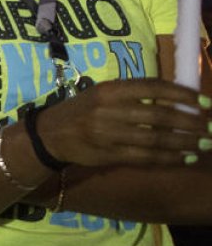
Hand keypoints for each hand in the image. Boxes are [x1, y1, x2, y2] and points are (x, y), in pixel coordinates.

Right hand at [36, 79, 210, 166]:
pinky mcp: (108, 155)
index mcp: (109, 90)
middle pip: (159, 116)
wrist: (49, 134)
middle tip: (211, 125)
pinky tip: (185, 157)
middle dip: (190, 121)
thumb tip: (175, 99)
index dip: (181, 94)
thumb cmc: (81, 110)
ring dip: (185, 142)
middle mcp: (109, 110)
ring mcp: (108, 134)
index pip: (152, 88)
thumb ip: (132, 95)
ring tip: (205, 143)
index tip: (204, 101)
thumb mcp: (101, 94)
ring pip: (156, 139)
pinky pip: (145, 157)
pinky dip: (169, 158)